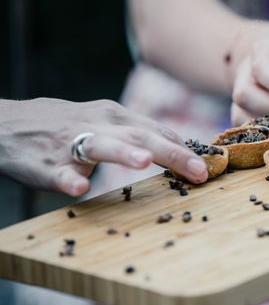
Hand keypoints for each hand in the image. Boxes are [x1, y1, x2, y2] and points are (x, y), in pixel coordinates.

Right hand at [0, 98, 208, 195]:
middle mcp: (97, 124)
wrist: (6, 124)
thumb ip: (139, 135)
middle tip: (199, 170)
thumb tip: (181, 147)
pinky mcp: (42, 163)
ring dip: (122, 154)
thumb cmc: (66, 126)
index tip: (213, 164)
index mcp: (115, 116)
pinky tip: (77, 188)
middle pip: (139, 136)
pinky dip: (66, 178)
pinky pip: (56, 172)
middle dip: (172, 153)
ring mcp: (69, 143)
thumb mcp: (105, 122)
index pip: (157, 131)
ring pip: (99, 145)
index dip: (186, 148)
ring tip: (144, 163)